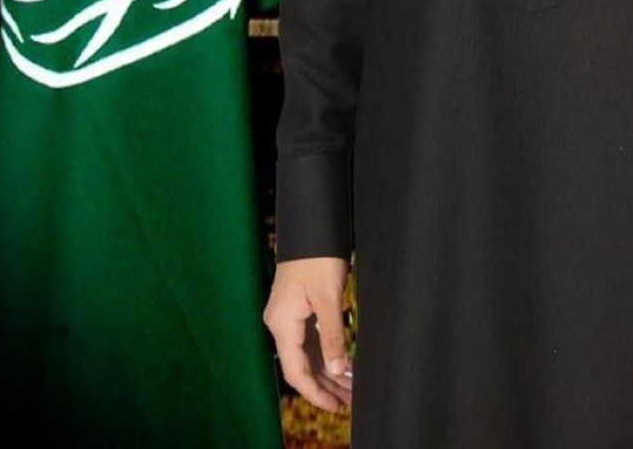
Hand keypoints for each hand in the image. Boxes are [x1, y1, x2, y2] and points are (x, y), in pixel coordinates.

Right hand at [262, 256, 352, 414]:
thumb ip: (332, 335)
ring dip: (329, 372)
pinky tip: (345, 366)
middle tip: (351, 401)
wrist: (312, 226)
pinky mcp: (298, 310)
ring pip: (308, 354)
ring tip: (352, 389)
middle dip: (326, 385)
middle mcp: (281, 323)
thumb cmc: (317, 256)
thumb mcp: (328, 297)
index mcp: (282, 323)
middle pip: (302, 366)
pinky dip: (327, 354)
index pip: (296, 370)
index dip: (316, 392)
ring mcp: (288, 317)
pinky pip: (311, 340)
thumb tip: (338, 369)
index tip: (336, 406)